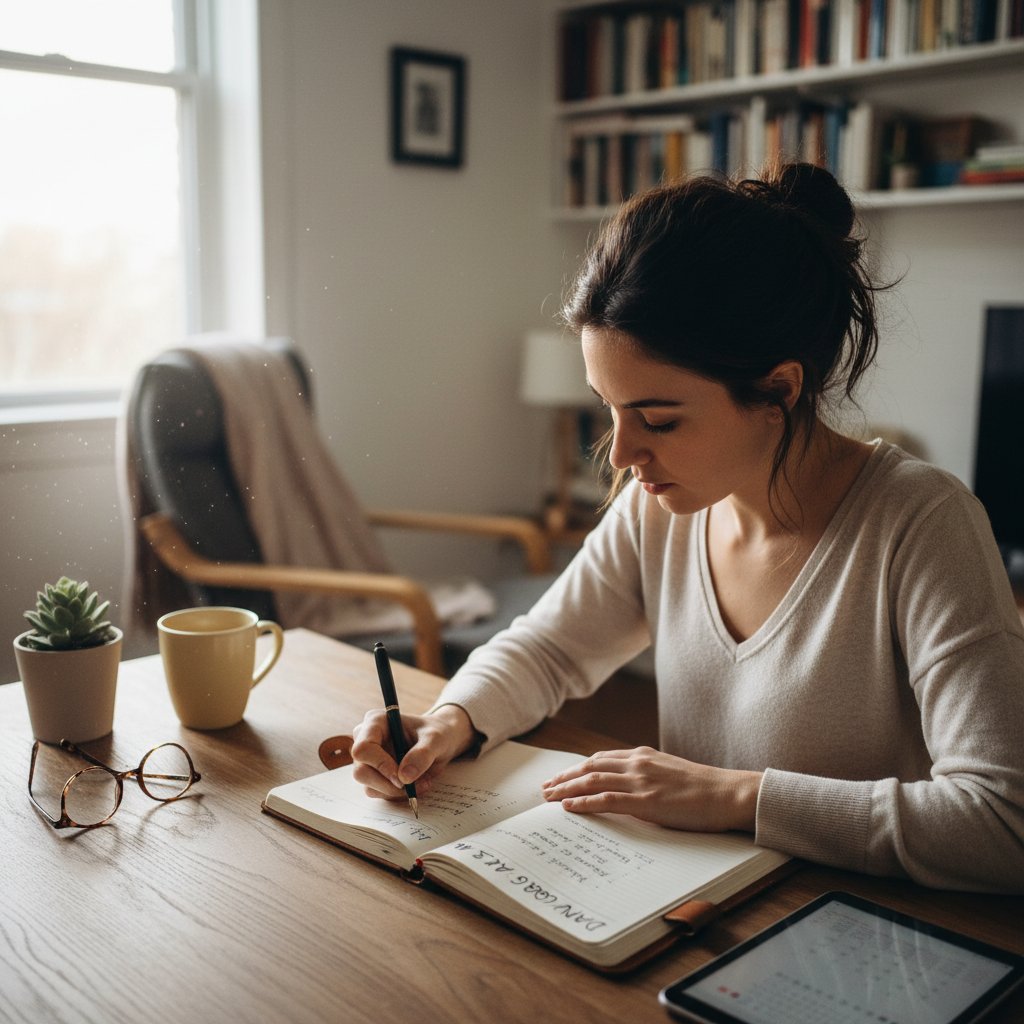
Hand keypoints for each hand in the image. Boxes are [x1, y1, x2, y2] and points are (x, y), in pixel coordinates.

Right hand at [350, 703, 476, 801]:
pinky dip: (398, 794)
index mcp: (376, 722)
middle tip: (412, 786)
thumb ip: (422, 754)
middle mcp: (366, 740)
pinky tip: (416, 785)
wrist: (440, 743)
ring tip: (422, 783)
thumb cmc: (436, 733)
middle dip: (388, 784)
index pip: (363, 748)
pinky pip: (378, 793)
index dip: (380, 765)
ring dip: (396, 791)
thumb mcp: (436, 739)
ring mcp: (369, 760)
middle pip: (361, 771)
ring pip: (369, 786)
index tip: (401, 778)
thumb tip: (404, 777)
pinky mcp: (374, 775)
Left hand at [541, 746, 761, 832]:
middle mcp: (637, 763)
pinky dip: (583, 802)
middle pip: (589, 767)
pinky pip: (606, 799)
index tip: (560, 777)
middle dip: (564, 777)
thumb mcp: (671, 773)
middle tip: (544, 788)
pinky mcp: (646, 801)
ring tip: (548, 798)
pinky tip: (568, 807)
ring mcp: (641, 781)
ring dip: (566, 789)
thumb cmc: (704, 788)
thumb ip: (648, 775)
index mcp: (643, 756)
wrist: (728, 793)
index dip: (576, 768)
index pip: (600, 759)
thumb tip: (630, 788)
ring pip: (592, 780)